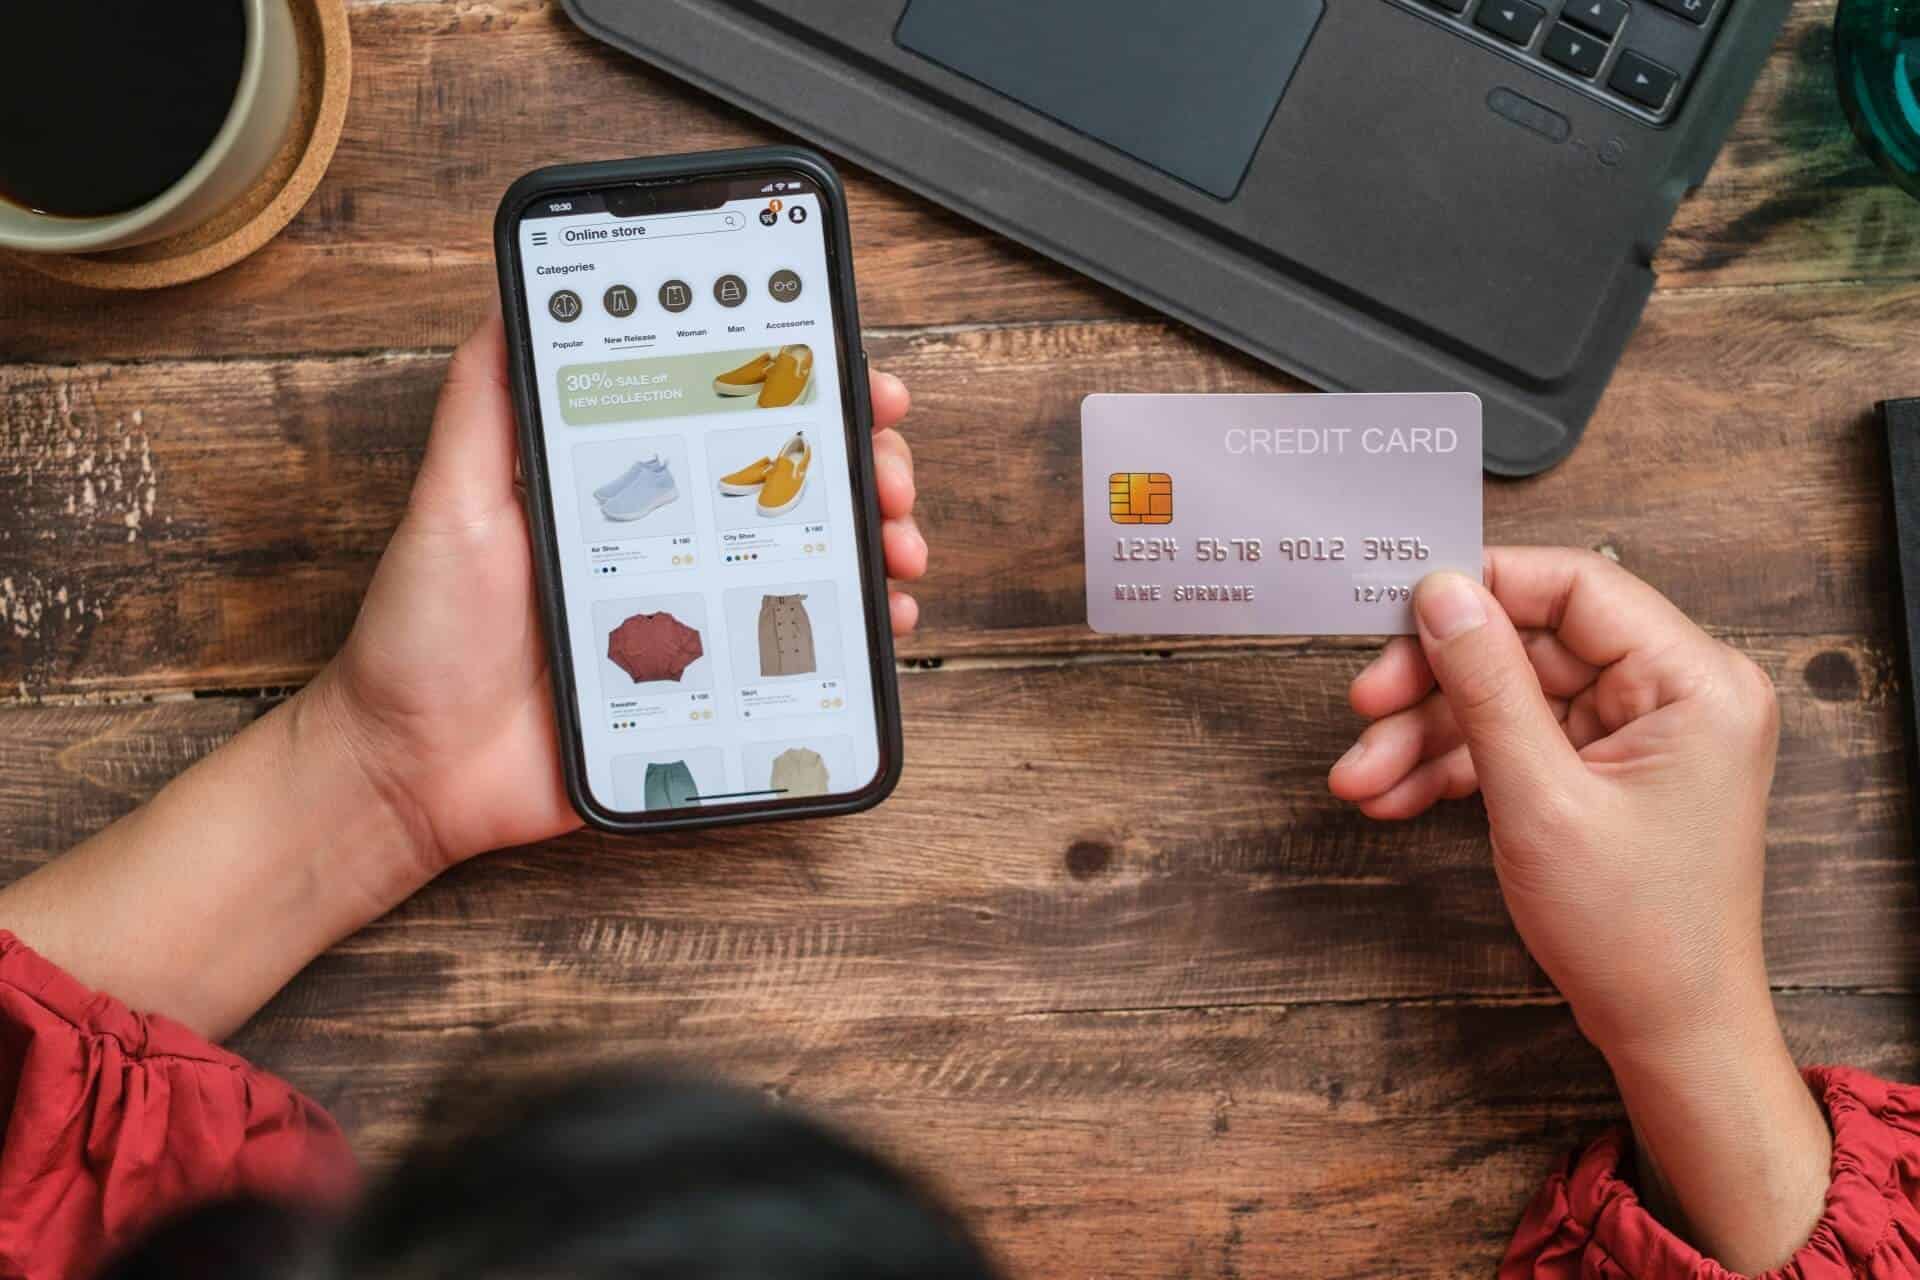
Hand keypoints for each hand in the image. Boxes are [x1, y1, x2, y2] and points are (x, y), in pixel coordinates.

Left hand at [312, 309, 930, 869]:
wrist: (416, 773)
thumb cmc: (424, 635)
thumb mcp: (451, 500)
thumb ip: (485, 403)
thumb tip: (517, 290)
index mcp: (622, 483)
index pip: (730, 413)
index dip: (803, 387)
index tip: (854, 374)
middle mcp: (672, 539)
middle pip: (792, 481)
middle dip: (861, 462)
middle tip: (888, 473)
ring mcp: (697, 613)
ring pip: (815, 558)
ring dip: (877, 539)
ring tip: (899, 545)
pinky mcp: (709, 687)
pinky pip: (802, 652)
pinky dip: (858, 629)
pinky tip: (883, 616)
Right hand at [1328, 548, 1827, 1269]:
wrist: (1669, 1034)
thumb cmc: (1636, 933)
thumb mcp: (1540, 798)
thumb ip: (1486, 685)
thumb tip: (1443, 593)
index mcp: (1694, 681)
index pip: (1577, 586)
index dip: (1483, 588)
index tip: (1401, 607)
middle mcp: (1677, 693)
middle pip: (1530, 644)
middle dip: (1437, 683)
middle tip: (1364, 703)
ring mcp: (1641, 734)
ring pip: (1511, 697)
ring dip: (1429, 735)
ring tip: (1361, 777)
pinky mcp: (1607, 770)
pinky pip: (1519, 741)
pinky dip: (1456, 767)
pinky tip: (1394, 796)